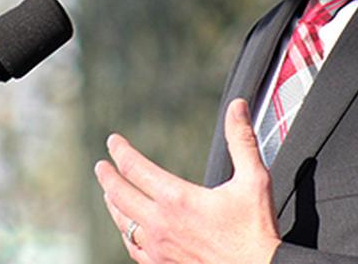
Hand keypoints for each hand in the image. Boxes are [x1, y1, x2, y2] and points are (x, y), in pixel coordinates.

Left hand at [94, 98, 280, 263]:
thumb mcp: (254, 179)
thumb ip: (241, 139)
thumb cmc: (256, 230)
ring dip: (113, 205)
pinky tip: (128, 229)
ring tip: (109, 194)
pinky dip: (126, 233)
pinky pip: (133, 248)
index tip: (113, 142)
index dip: (121, 151)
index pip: (135, 168)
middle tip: (101, 166)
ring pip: (123, 223)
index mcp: (178, 199)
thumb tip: (237, 107)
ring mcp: (159, 249)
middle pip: (120, 195)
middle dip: (107, 177)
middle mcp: (161, 224)